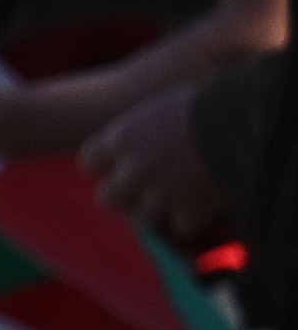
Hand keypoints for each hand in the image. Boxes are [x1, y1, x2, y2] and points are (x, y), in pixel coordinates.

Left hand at [85, 84, 226, 242]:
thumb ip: (143, 127)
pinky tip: (203, 204)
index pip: (89, 161)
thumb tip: (143, 135)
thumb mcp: (163, 104)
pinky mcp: (189, 210)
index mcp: (121, 139)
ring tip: (179, 194)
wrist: (241, 120)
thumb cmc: (206, 102)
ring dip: (158, 209)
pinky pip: (181, 227)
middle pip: (107, 198)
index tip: (121, 161)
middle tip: (145, 187)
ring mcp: (159, 194)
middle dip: (124, 195)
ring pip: (142, 217)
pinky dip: (192, 219)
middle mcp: (133, 171)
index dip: (105, 164)